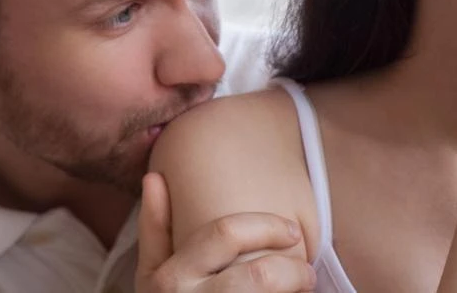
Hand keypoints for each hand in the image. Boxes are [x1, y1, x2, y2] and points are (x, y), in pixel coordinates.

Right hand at [134, 173, 315, 292]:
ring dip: (297, 291)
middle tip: (306, 269)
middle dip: (293, 268)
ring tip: (305, 290)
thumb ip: (155, 228)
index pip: (226, 232)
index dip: (267, 226)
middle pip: (259, 274)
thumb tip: (154, 176)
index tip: (291, 229)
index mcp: (171, 278)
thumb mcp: (151, 277)